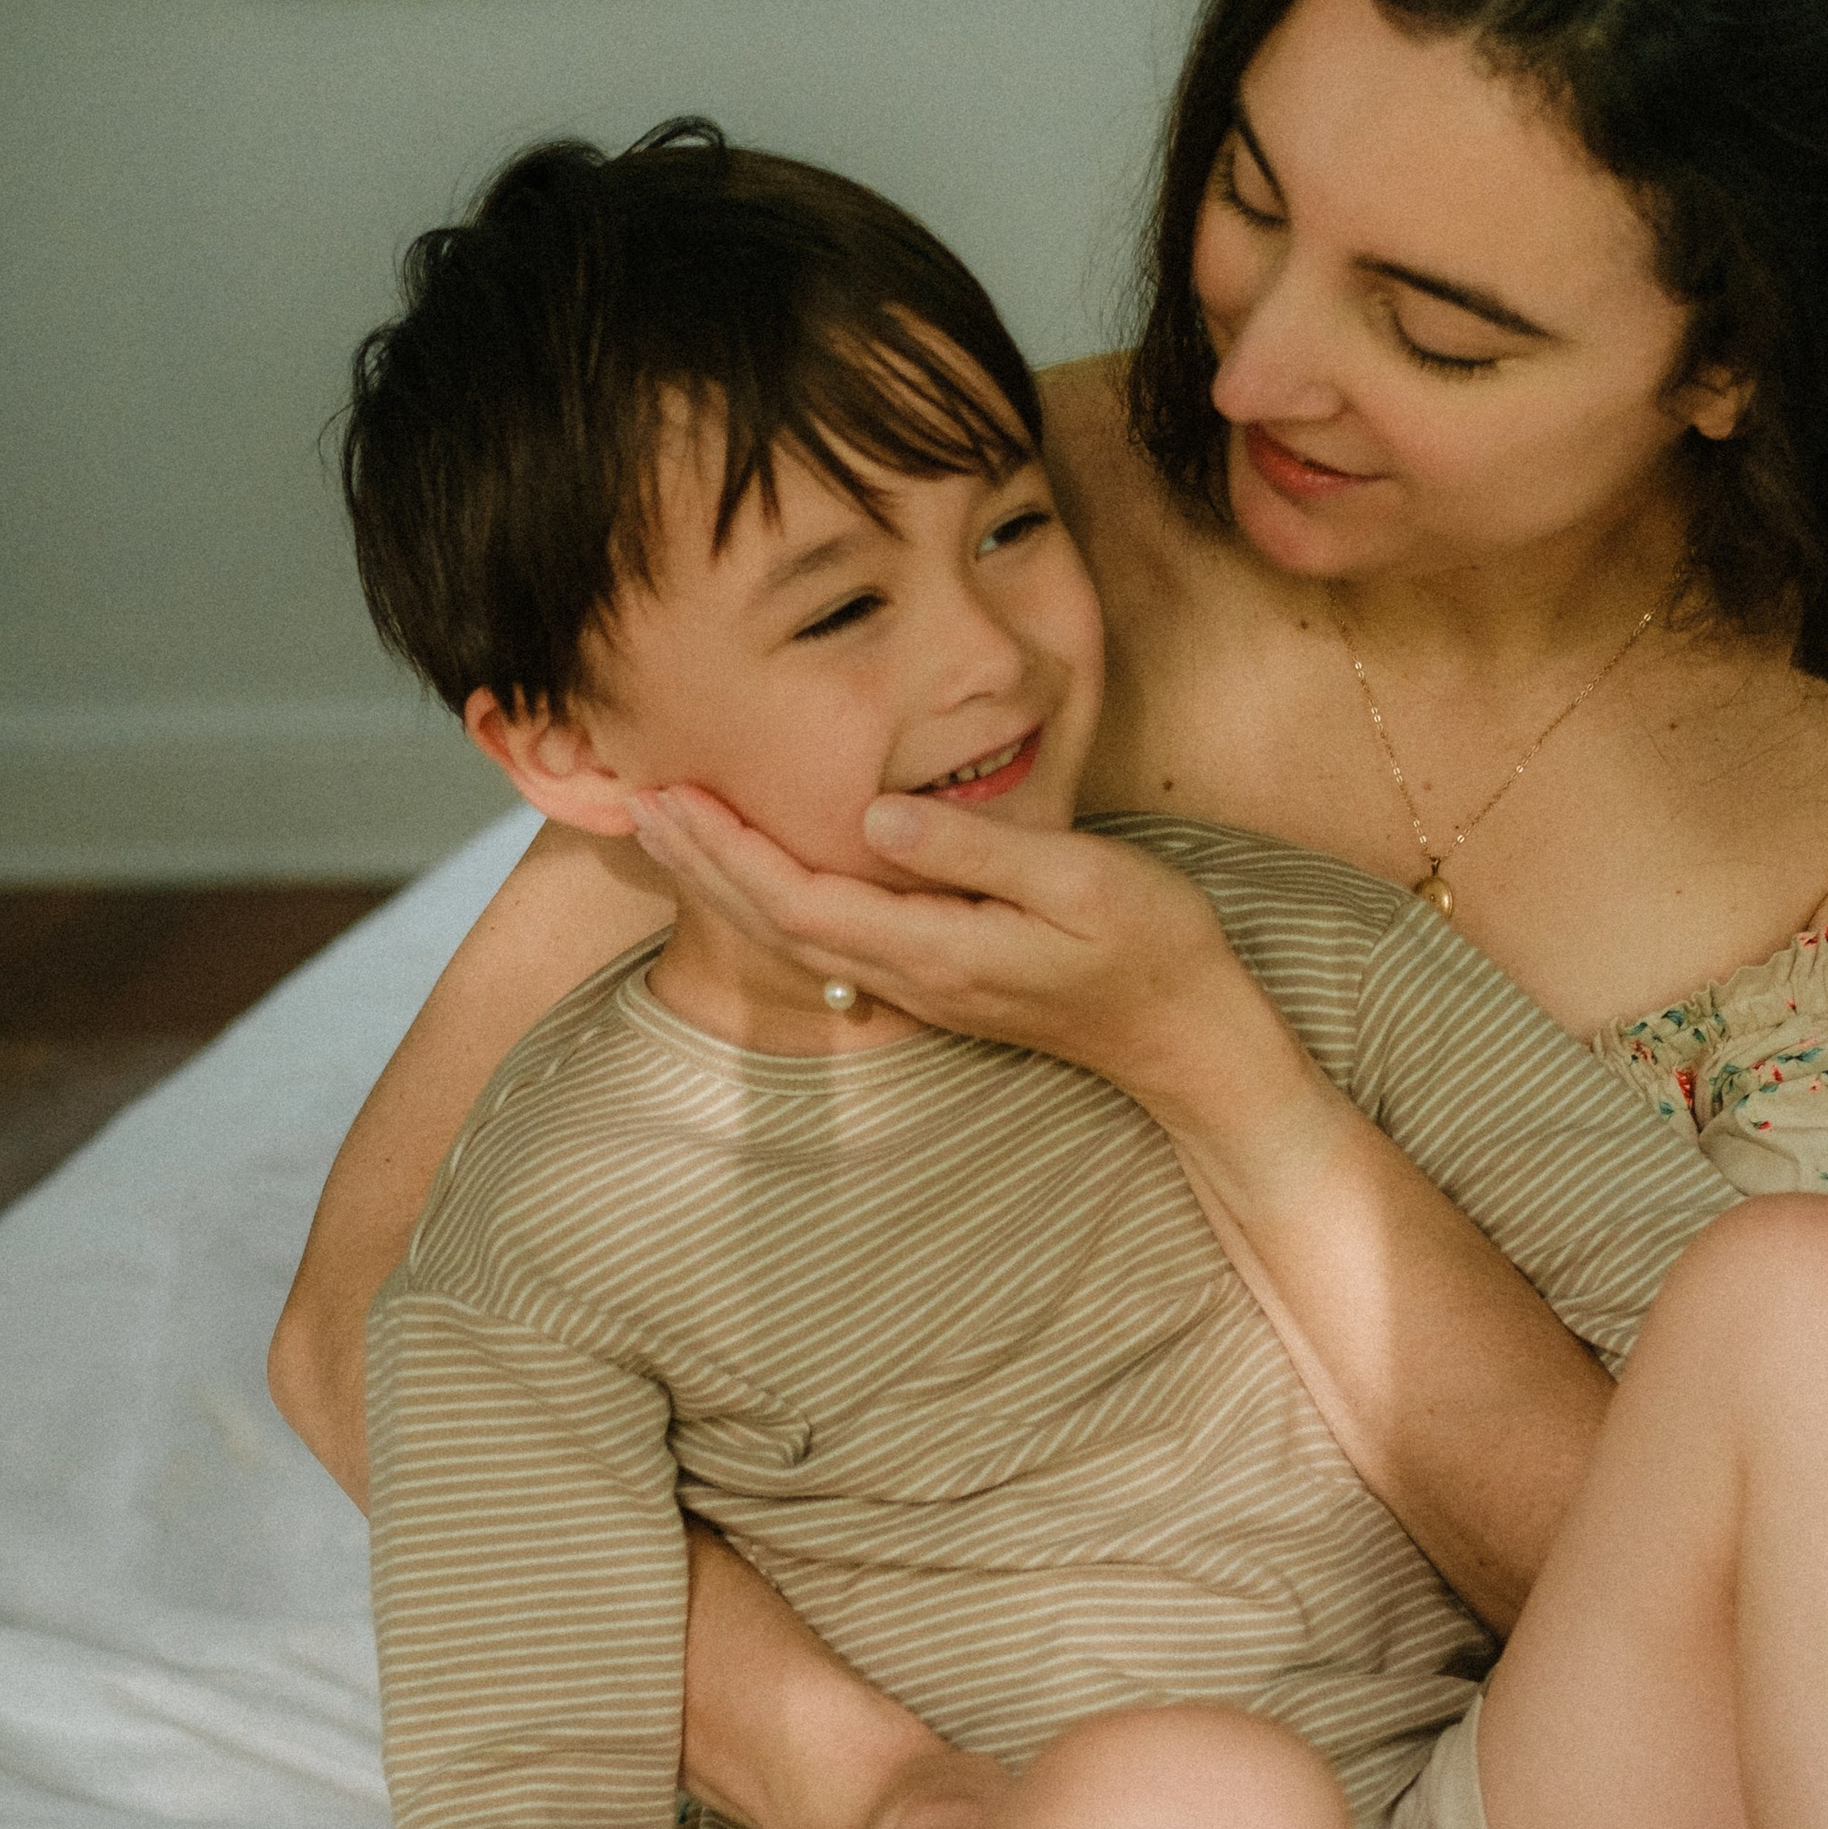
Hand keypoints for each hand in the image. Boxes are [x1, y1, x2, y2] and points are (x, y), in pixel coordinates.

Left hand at [628, 778, 1274, 1122]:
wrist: (1190, 1038)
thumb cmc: (1154, 947)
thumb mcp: (1082, 879)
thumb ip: (975, 850)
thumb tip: (873, 815)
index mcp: (938, 947)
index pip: (800, 896)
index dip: (727, 847)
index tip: (672, 791)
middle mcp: (915, 977)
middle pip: (776, 923)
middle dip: (702, 862)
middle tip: (637, 796)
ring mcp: (924, 988)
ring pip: (796, 938)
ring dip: (727, 884)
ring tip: (674, 830)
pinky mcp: (939, 982)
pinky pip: (829, 943)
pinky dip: (774, 902)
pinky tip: (756, 872)